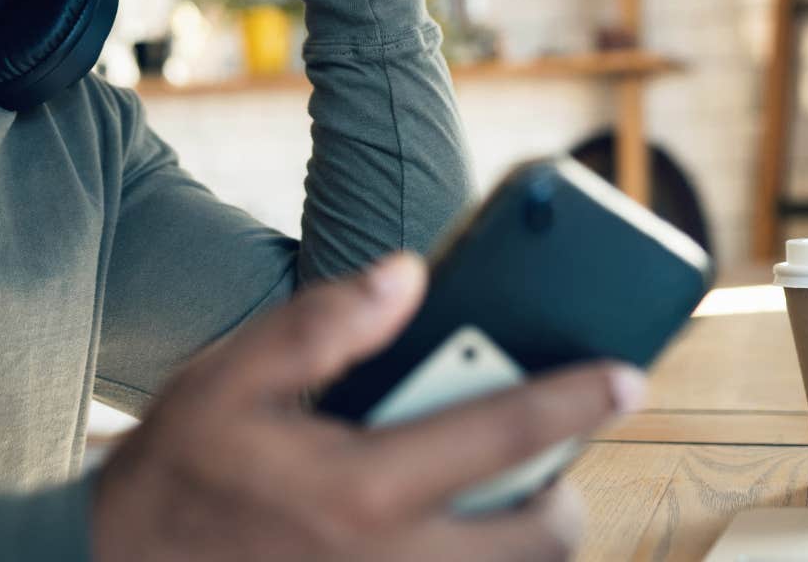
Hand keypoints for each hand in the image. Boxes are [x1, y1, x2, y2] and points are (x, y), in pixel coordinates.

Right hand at [91, 253, 644, 560]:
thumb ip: (323, 324)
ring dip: (523, 539)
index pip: (503, 432)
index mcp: (364, 486)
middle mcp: (393, 557)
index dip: (575, 399)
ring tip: (500, 500)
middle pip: (540, 539)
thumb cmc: (180, 468)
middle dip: (564, 495)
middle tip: (546, 463)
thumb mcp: (229, 378)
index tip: (627, 375)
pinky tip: (444, 529)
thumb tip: (408, 274)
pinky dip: (475, 559)